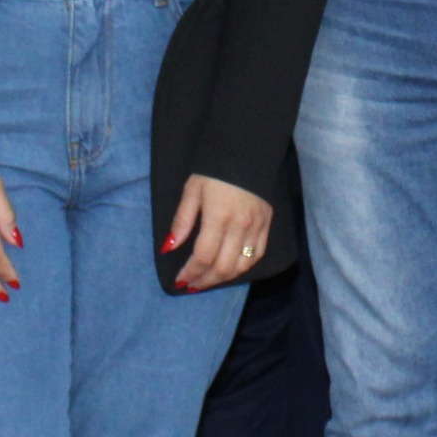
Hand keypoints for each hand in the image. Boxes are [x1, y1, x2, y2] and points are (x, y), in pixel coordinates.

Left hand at [165, 174, 273, 290]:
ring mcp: (256, 227)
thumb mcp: (191, 191)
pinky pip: (257, 255)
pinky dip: (243, 267)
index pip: (203, 256)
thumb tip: (169, 248)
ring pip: (242, 266)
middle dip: (204, 280)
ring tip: (208, 280)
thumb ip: (181, 222)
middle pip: (223, 267)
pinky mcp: (267, 224)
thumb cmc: (213, 170)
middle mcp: (240, 226)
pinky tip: (230, 269)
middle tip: (192, 285)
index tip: (179, 281)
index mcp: (218, 216)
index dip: (190, 272)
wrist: (246, 151)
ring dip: (223, 278)